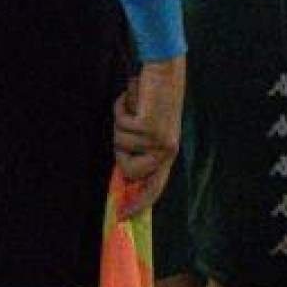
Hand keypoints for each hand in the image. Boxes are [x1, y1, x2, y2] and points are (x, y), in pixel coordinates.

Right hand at [113, 61, 183, 204]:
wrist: (165, 70)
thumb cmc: (154, 98)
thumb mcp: (148, 128)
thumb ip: (139, 149)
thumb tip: (123, 173)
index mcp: (168, 153)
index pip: (154, 187)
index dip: (139, 203)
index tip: (122, 216)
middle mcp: (167, 150)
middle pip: (127, 169)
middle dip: (118, 149)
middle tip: (125, 125)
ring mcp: (158, 139)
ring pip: (119, 143)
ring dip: (120, 122)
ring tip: (134, 106)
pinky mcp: (149, 126)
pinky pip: (120, 126)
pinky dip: (120, 108)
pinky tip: (132, 97)